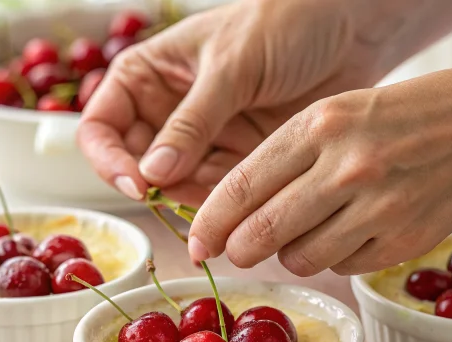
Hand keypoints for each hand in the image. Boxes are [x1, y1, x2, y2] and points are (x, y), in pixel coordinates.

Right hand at [77, 0, 381, 205]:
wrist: (349, 26)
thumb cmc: (283, 22)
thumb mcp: (230, 67)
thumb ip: (191, 122)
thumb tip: (152, 174)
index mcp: (147, 76)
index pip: (102, 127)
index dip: (110, 159)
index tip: (137, 183)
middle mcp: (168, 111)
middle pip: (136, 165)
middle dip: (154, 188)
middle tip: (181, 201)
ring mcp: (204, 138)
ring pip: (177, 186)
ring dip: (190, 202)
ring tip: (218, 208)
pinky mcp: (239, 158)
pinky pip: (217, 193)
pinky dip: (223, 206)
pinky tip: (239, 208)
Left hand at [188, 60, 451, 275]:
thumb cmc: (421, 112)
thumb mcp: (349, 109)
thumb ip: (296, 154)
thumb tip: (245, 207)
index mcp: (323, 123)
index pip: (245, 183)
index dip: (211, 220)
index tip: (196, 242)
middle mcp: (346, 165)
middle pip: (263, 231)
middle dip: (240, 249)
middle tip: (238, 252)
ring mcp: (378, 206)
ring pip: (302, 257)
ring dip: (293, 255)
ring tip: (309, 233)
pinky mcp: (406, 239)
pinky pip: (345, 267)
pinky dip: (338, 259)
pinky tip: (354, 234)